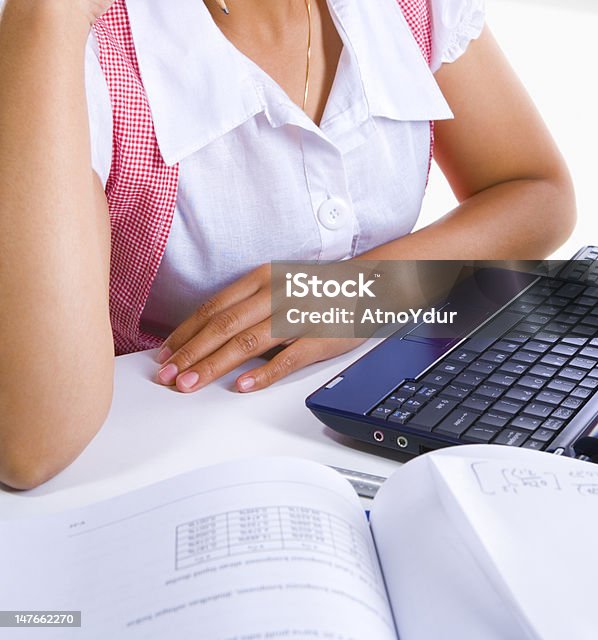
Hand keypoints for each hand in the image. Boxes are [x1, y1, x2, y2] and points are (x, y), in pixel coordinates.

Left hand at [154, 263, 364, 392]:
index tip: (164, 355)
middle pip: (223, 326)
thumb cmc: (317, 289)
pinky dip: (262, 373)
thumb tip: (207, 336)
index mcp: (261, 278)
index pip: (213, 308)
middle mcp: (275, 293)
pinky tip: (242, 386)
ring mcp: (296, 314)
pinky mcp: (318, 336)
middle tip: (168, 376)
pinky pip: (286, 358)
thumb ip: (246, 306)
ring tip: (191, 384)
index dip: (185, 333)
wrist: (367, 284)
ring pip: (246, 342)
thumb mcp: (276, 284)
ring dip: (213, 365)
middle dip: (190, 354)